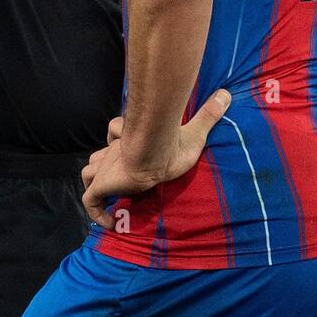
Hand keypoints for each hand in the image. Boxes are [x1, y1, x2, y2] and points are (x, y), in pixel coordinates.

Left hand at [81, 89, 230, 228]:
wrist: (154, 152)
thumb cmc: (173, 145)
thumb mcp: (195, 133)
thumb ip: (208, 115)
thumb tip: (226, 94)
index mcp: (133, 141)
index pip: (116, 134)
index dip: (117, 139)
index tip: (125, 152)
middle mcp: (117, 153)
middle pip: (99, 155)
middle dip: (104, 165)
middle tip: (117, 178)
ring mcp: (107, 168)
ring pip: (90, 172)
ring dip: (97, 183)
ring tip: (111, 195)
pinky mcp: (103, 184)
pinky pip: (91, 201)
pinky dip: (97, 212)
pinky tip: (110, 222)